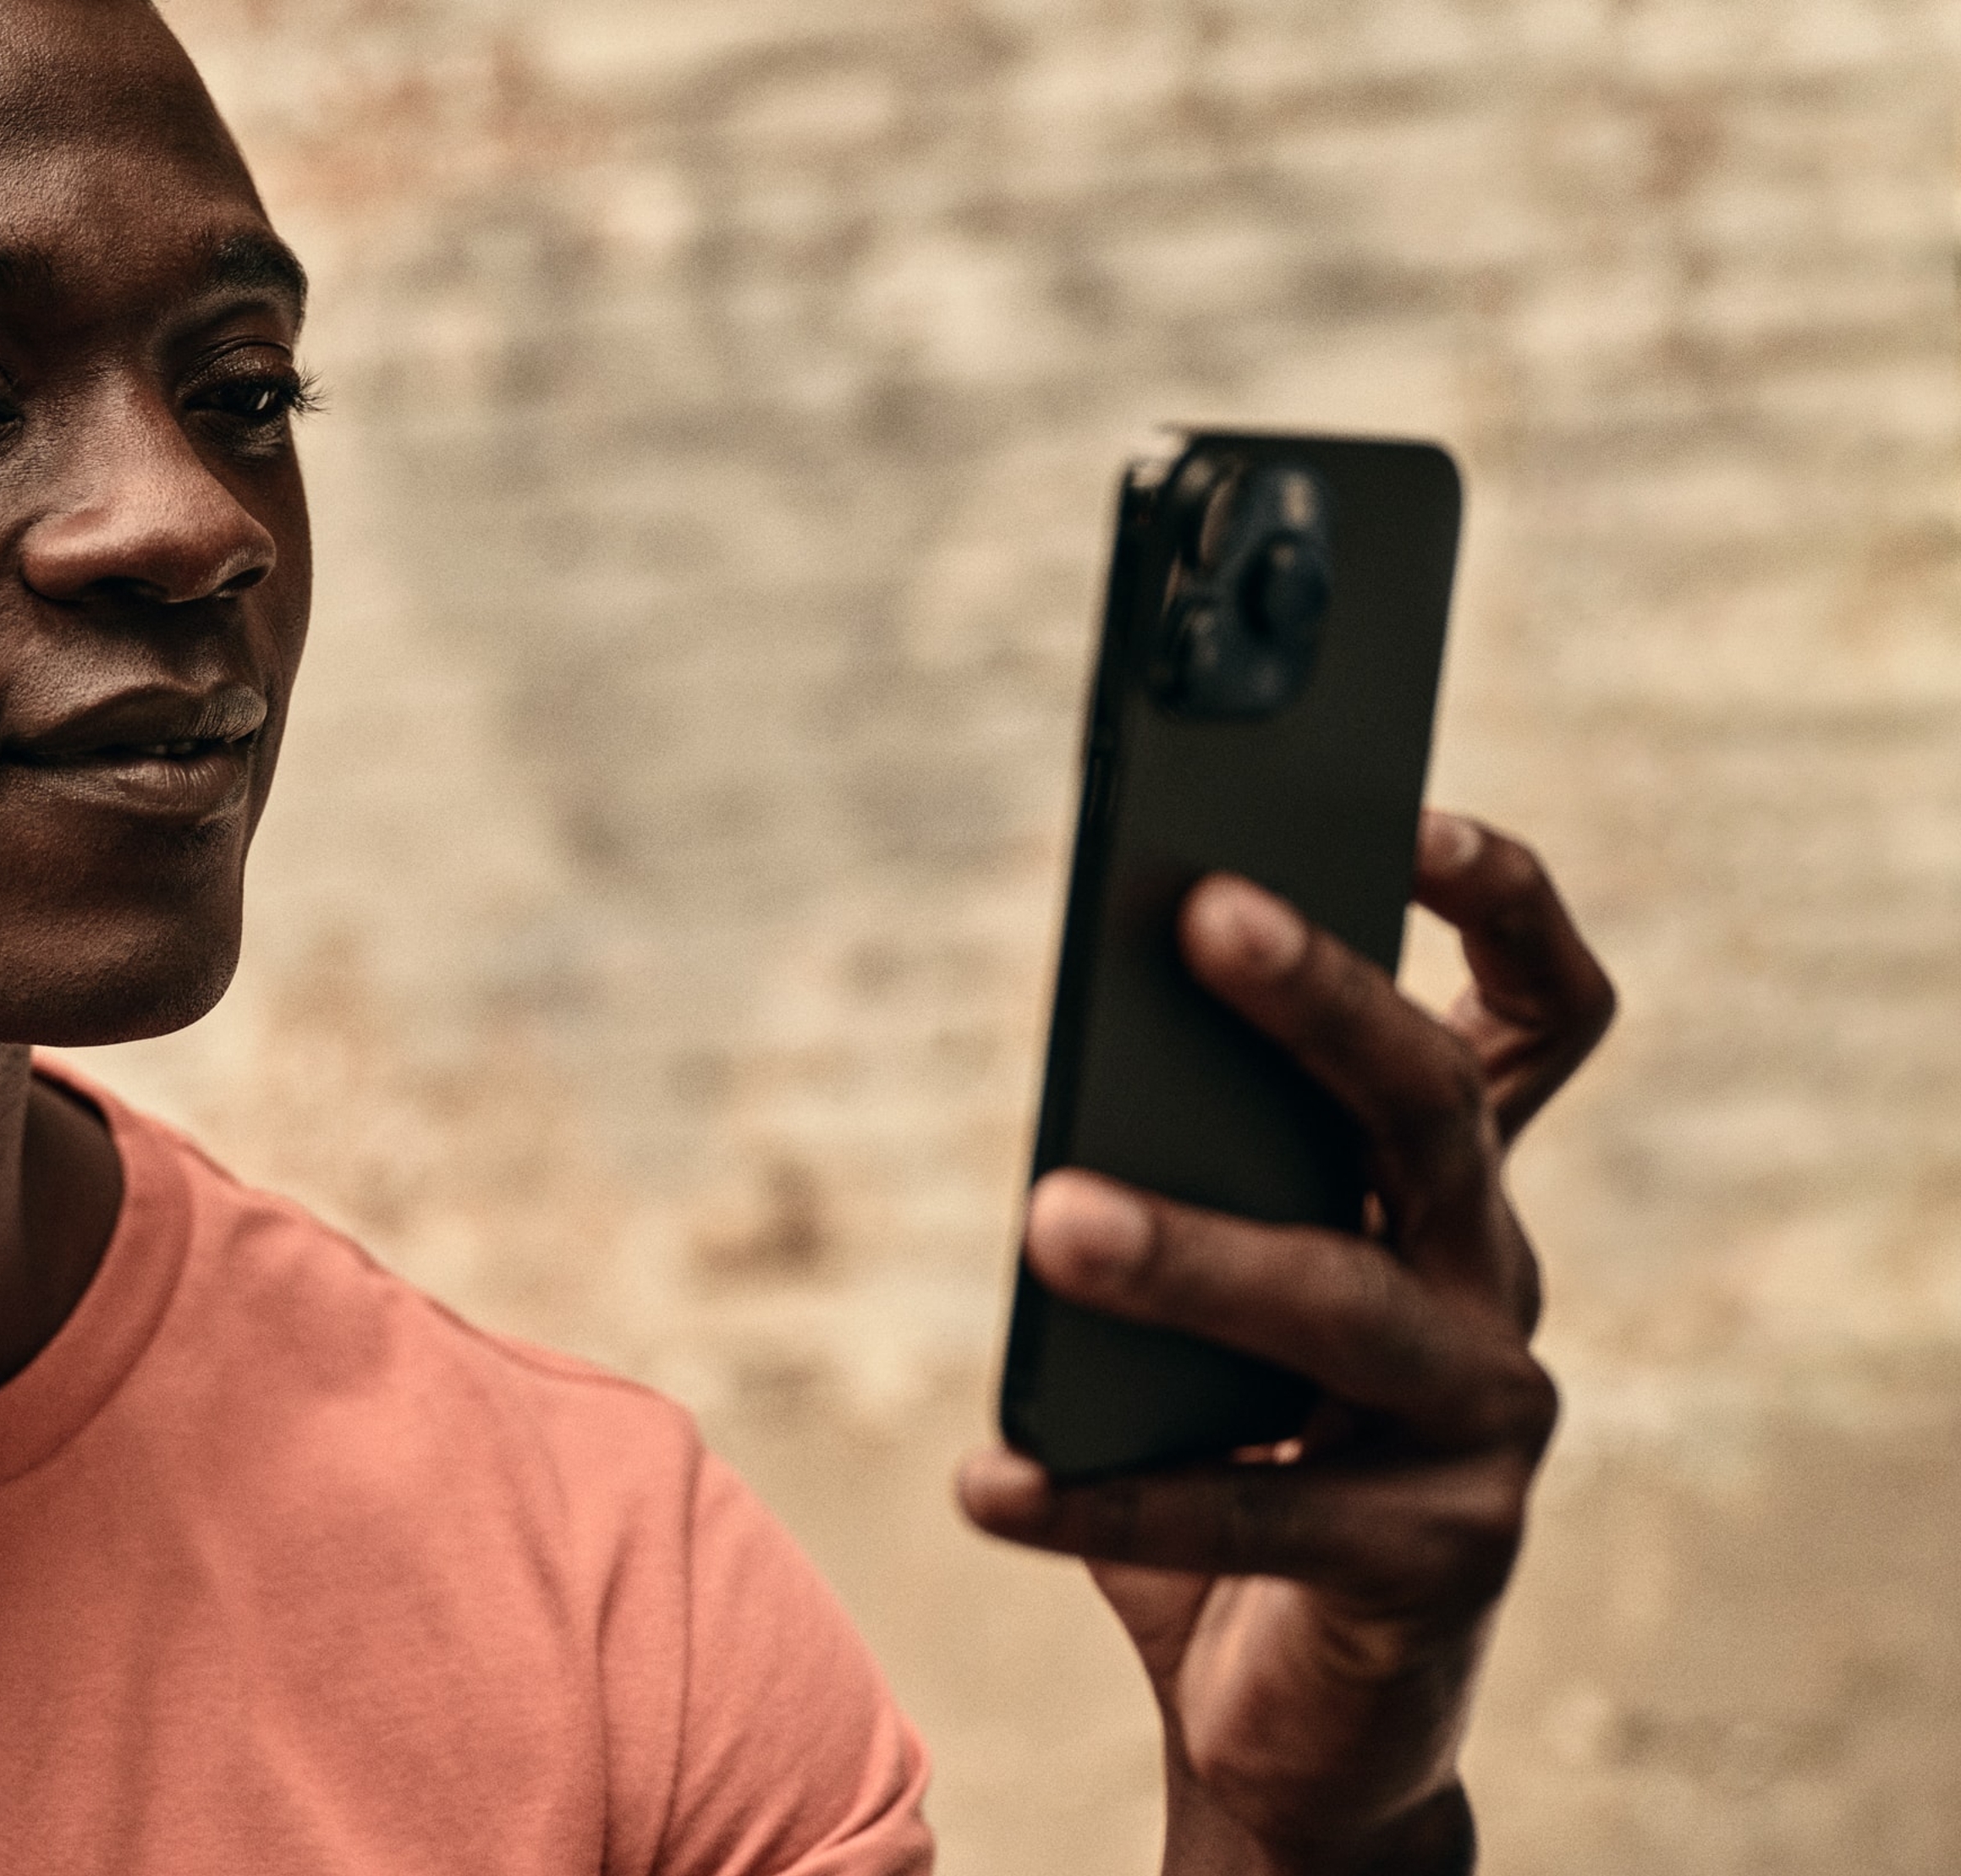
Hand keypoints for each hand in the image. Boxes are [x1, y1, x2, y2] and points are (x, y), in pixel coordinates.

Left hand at [956, 811, 1614, 1873]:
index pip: (1536, 1023)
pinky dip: (1105, 1490)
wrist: (1291, 1712)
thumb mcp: (1203, 1298)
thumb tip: (1074, 1074)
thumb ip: (1172, 1178)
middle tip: (1199, 916)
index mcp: (1449, 1198)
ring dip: (1196, 1254)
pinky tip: (987, 1477)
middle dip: (1324, 1002)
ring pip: (1346, 1304)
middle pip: (1438, 1108)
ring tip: (1050, 1217)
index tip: (1412, 811)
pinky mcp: (1436, 1561)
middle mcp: (1492, 1286)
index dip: (1501, 908)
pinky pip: (1255, 1510)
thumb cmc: (1229, 1450)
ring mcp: (1486, 1427)